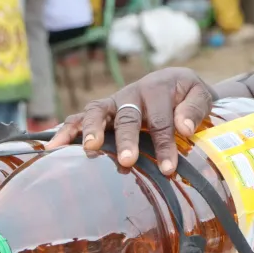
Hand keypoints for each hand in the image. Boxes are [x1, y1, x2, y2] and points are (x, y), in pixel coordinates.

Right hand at [48, 67, 216, 173]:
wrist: (177, 84)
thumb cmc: (188, 95)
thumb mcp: (200, 95)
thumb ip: (195, 108)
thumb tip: (184, 128)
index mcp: (157, 88)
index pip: (161, 121)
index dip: (164, 145)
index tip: (169, 169)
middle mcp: (132, 93)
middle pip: (127, 116)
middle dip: (126, 139)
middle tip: (126, 161)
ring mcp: (114, 102)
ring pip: (97, 112)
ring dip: (92, 130)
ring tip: (88, 149)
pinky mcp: (103, 111)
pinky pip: (80, 117)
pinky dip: (66, 129)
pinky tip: (53, 147)